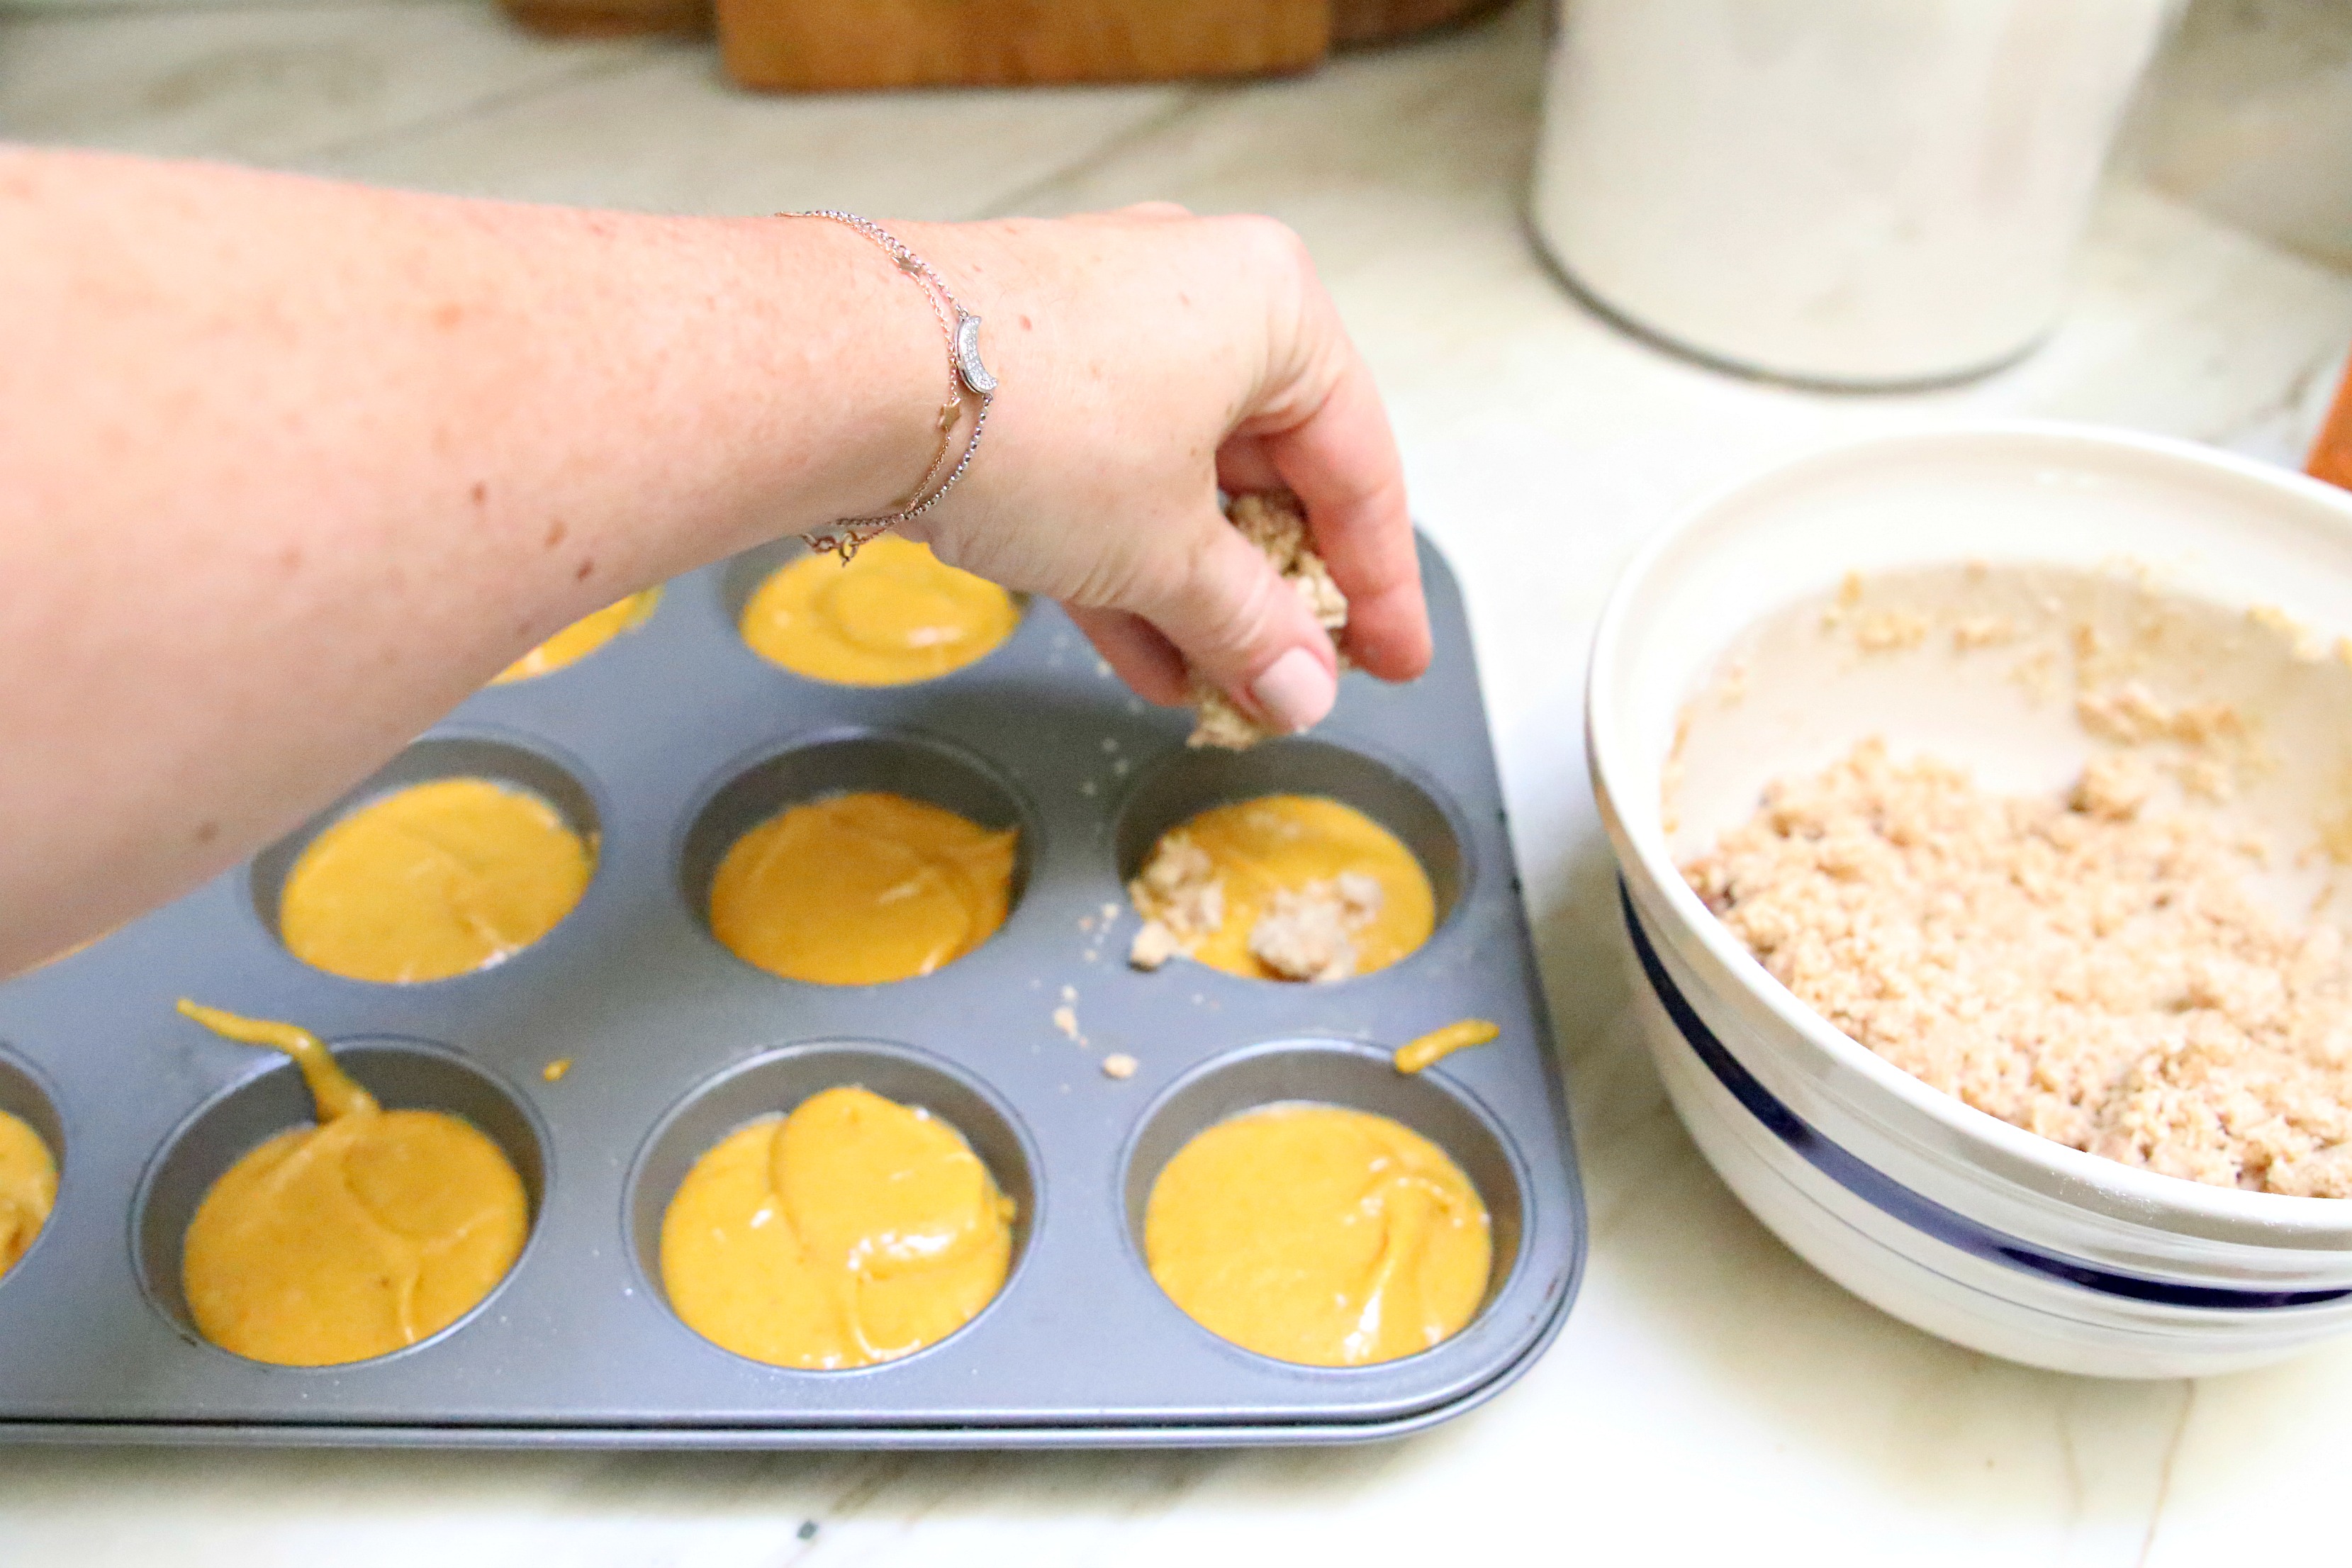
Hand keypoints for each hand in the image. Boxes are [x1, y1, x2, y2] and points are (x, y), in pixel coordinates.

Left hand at [892, 206, 1430, 731]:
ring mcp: (1100, 331)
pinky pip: (1105, 482)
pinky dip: (1129, 567)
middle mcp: (1194, 295)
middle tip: (1296, 687)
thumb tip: (1301, 689)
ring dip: (1201, 599)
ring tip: (1219, 695)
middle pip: (1268, 472)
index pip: (1360, 466)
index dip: (1381, 586)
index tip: (1392, 664)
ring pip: (1179, 485)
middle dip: (1277, 598)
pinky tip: (1149, 660)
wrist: (849, 372)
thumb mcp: (1170, 552)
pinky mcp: (1024, 373)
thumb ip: (1250, 626)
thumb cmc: (1039, 421)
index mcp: (1272, 305)